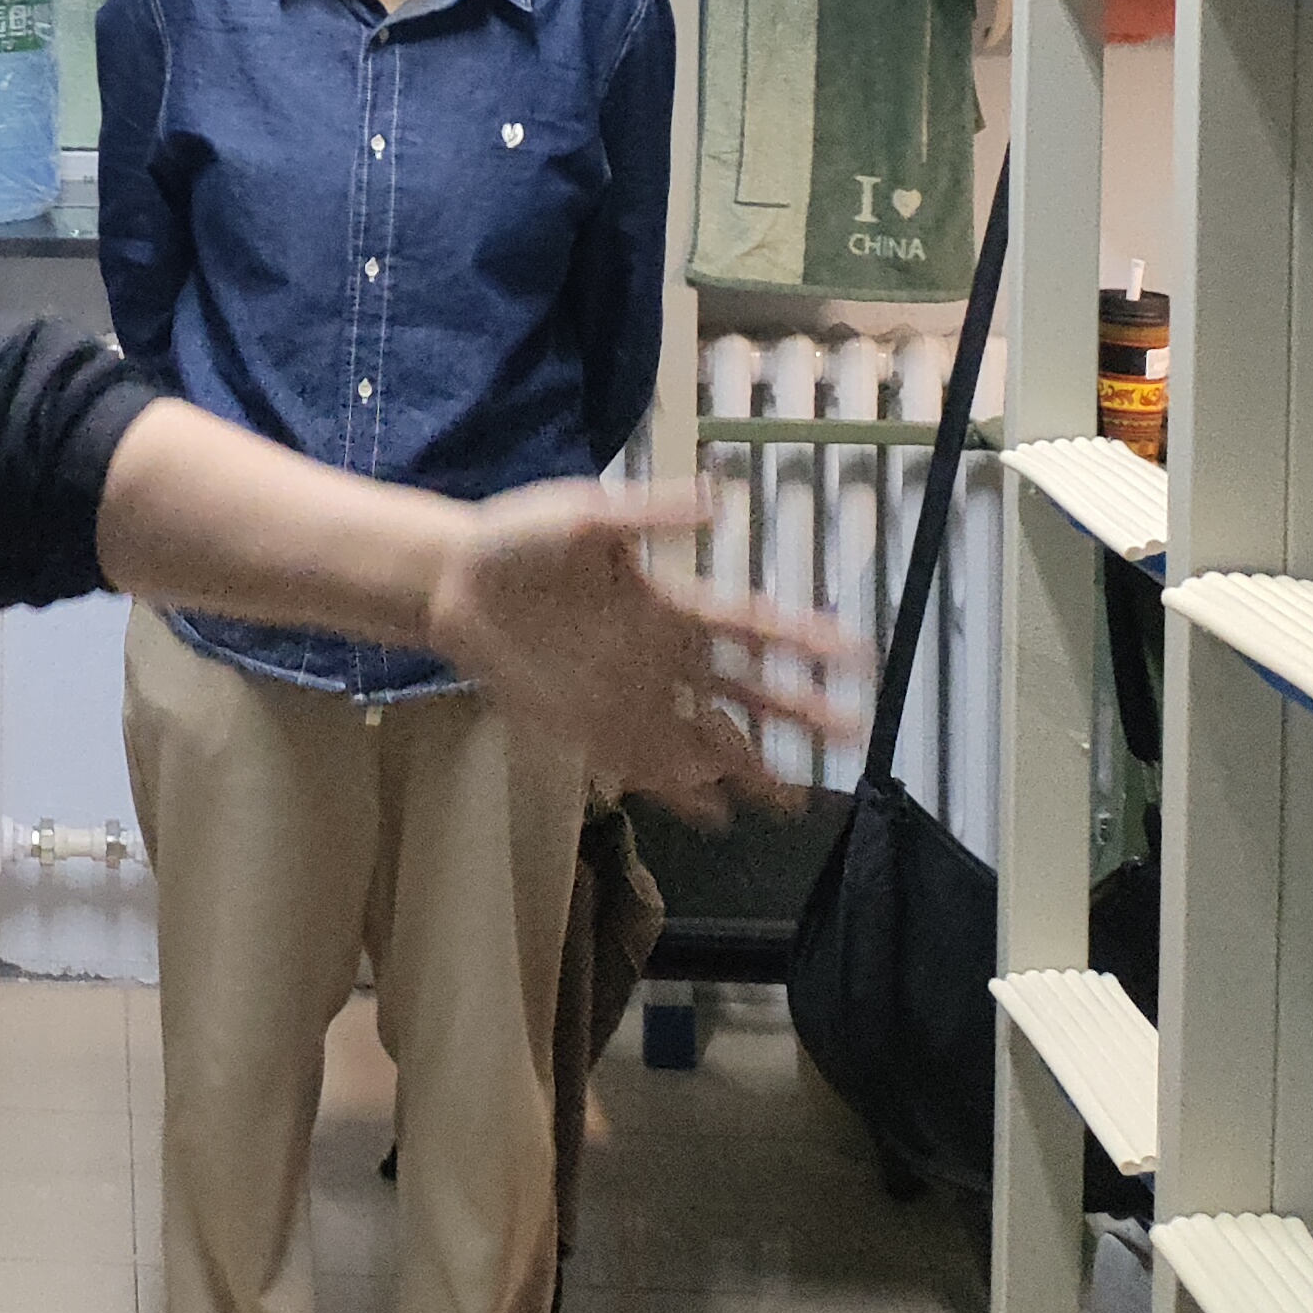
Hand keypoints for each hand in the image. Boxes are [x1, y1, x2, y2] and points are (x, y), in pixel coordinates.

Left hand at [418, 479, 862, 816]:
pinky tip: (713, 815)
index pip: (753, 626)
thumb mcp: (586, 515)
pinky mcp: (588, 726)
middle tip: (853, 737)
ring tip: (793, 800)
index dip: (805, 640)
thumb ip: (650, 514)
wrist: (453, 580)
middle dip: (797, 715)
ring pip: (704, 739)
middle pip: (744, 693)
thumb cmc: (519, 537)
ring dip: (747, 768)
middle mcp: (660, 656)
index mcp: (669, 603)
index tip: (858, 654)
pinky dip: (681, 791)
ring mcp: (628, 696)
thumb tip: (718, 497)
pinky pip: (645, 765)